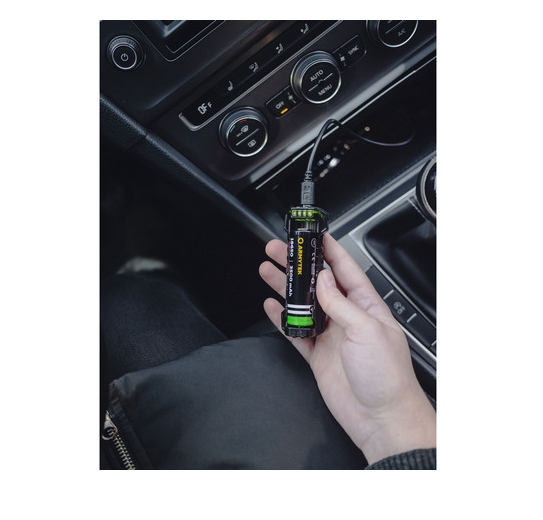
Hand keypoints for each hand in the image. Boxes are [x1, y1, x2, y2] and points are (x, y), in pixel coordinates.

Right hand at [259, 233, 435, 464]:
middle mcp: (347, 317)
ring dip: (285, 288)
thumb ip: (341, 303)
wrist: (380, 419)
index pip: (344, 269)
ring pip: (302, 305)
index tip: (313, 235)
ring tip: (267, 271)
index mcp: (366, 306)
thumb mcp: (366, 329)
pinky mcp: (317, 355)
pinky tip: (272, 307)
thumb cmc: (387, 376)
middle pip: (317, 284)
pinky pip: (295, 332)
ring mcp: (331, 336)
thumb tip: (322, 280)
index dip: (328, 250)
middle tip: (278, 250)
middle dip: (297, 265)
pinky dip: (282, 320)